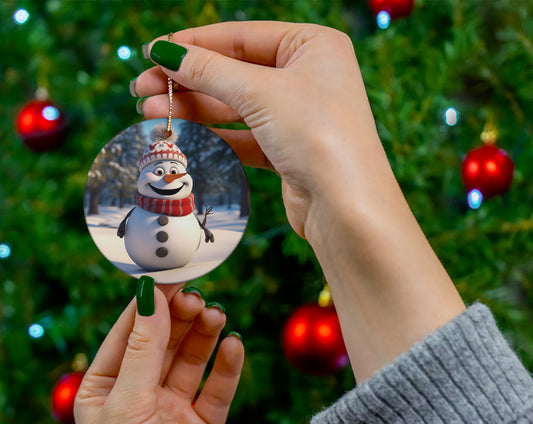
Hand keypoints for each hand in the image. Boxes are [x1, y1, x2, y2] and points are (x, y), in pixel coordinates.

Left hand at [75, 279, 243, 423]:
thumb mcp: (127, 404)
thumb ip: (144, 349)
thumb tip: (150, 295)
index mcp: (106, 388)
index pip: (130, 332)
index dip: (151, 304)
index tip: (172, 276)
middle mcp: (140, 395)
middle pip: (164, 342)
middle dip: (181, 318)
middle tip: (199, 298)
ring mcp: (173, 410)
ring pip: (192, 360)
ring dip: (205, 336)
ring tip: (217, 316)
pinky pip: (217, 388)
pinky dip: (227, 366)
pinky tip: (234, 346)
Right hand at [134, 21, 384, 239]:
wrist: (346, 207)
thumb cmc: (318, 136)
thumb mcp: (260, 93)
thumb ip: (210, 71)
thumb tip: (166, 52)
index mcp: (313, 46)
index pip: (242, 37)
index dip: (194, 44)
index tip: (153, 52)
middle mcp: (308, 77)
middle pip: (235, 72)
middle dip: (187, 81)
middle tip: (142, 89)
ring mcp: (299, 116)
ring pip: (236, 106)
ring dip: (194, 109)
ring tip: (150, 112)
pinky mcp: (289, 150)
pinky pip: (245, 136)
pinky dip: (215, 136)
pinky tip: (183, 134)